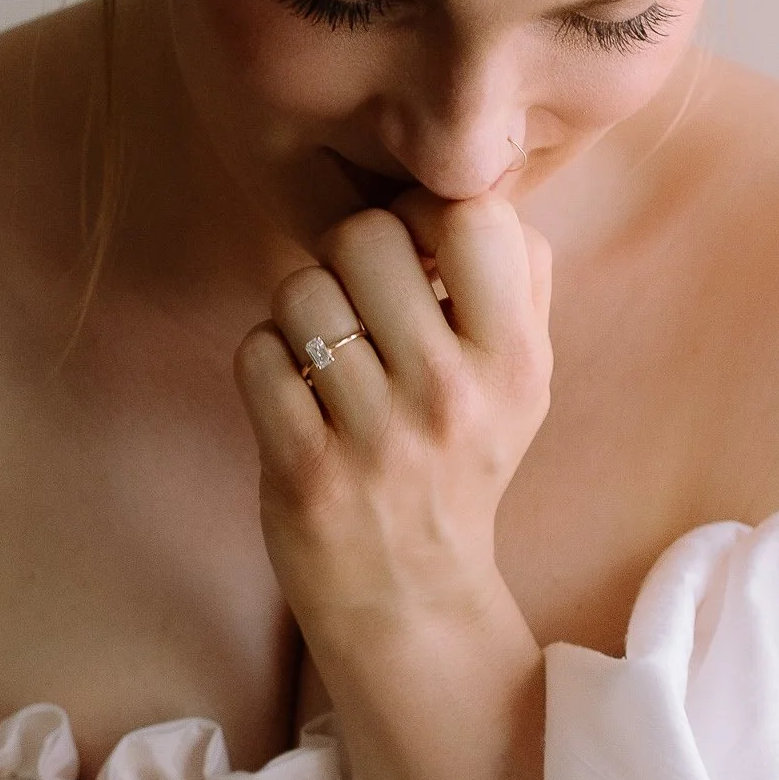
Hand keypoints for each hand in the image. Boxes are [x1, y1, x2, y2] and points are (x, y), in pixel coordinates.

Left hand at [233, 192, 553, 670]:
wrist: (412, 599)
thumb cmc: (461, 460)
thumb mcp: (522, 378)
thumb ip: (516, 277)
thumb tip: (472, 181)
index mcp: (516, 360)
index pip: (473, 215)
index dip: (426, 212)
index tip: (416, 252)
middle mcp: (452, 396)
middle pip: (364, 236)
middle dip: (345, 253)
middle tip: (355, 297)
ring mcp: (376, 438)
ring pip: (299, 290)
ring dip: (299, 310)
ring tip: (324, 353)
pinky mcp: (305, 471)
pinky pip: (256, 352)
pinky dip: (264, 361)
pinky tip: (293, 394)